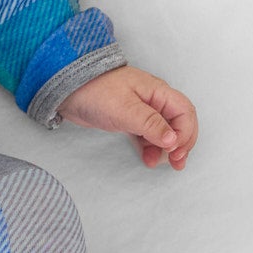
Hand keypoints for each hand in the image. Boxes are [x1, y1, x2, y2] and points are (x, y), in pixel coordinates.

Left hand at [57, 64, 197, 169]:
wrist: (66, 88)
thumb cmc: (95, 91)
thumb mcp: (125, 109)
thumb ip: (151, 125)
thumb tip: (173, 140)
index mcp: (158, 92)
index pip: (184, 112)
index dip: (186, 133)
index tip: (176, 150)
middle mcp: (153, 100)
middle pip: (178, 122)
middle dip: (182, 142)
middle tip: (177, 162)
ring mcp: (141, 109)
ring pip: (163, 130)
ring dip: (165, 148)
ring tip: (160, 163)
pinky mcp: (128, 118)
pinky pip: (147, 134)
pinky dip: (150, 147)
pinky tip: (148, 158)